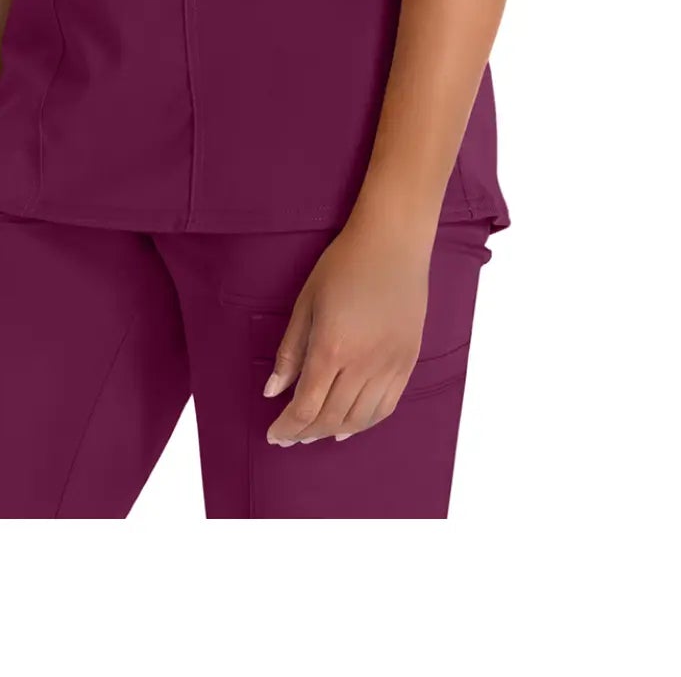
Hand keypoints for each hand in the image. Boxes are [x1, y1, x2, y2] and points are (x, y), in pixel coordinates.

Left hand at [261, 211, 436, 445]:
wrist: (393, 244)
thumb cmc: (344, 265)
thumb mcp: (306, 302)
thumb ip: (290, 350)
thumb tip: (272, 391)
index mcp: (332, 348)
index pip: (306, 407)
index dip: (287, 427)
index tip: (274, 434)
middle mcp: (363, 364)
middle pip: (331, 418)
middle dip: (306, 433)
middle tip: (290, 436)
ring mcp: (390, 366)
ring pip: (360, 419)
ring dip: (334, 431)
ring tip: (315, 433)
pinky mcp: (408, 362)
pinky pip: (386, 407)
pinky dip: (365, 423)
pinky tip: (349, 426)